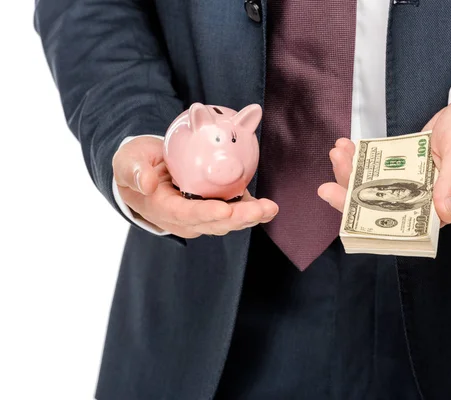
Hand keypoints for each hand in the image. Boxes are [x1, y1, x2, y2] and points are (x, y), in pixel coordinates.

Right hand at [112, 136, 277, 237]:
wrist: (145, 169)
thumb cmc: (136, 164)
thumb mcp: (127, 162)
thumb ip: (134, 170)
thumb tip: (146, 183)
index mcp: (162, 209)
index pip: (185, 215)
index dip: (205, 214)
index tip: (225, 210)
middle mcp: (184, 219)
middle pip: (213, 223)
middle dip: (239, 218)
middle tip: (261, 209)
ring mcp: (200, 216)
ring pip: (227, 221)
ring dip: (250, 216)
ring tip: (269, 208)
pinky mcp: (213, 209)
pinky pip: (234, 212)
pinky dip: (250, 209)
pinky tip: (267, 205)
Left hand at [318, 87, 450, 226]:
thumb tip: (445, 213)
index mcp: (447, 205)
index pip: (403, 221)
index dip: (369, 216)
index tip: (342, 202)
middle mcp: (430, 200)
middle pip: (384, 205)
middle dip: (352, 190)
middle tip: (331, 173)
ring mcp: (419, 183)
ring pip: (380, 186)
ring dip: (355, 171)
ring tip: (338, 151)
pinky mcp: (412, 167)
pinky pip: (384, 168)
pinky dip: (366, 159)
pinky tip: (349, 148)